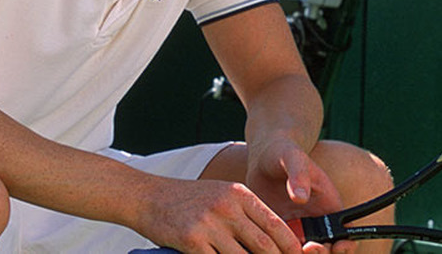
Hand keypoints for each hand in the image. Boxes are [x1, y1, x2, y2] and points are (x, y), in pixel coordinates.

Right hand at [136, 177, 304, 252]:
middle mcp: (227, 207)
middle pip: (264, 244)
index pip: (275, 224)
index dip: (291, 247)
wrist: (149, 197)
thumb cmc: (189, 199)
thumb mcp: (222, 194)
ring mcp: (209, 224)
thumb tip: (274, 239)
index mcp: (239, 194)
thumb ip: (246, 213)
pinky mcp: (192, 241)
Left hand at [246, 141, 355, 253]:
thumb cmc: (284, 152)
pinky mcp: (279, 230)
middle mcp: (316, 221)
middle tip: (306, 248)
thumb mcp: (293, 158)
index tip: (336, 247)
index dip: (345, 245)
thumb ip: (299, 175)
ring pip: (302, 253)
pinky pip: (282, 248)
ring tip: (284, 247)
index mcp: (329, 205)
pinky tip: (268, 246)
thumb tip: (299, 197)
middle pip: (326, 250)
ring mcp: (297, 228)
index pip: (345, 234)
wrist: (264, 156)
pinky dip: (277, 251)